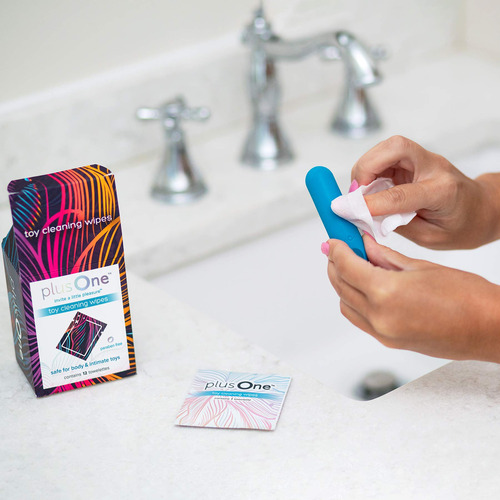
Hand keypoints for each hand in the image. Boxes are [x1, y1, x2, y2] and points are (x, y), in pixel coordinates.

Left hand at [324, 235, 499, 361]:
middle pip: (341, 286)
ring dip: (342, 284)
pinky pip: (358, 319)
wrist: (489, 328)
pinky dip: (353, 301)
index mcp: (386, 293)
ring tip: (352, 265)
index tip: (334, 240)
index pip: (346, 266)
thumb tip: (364, 245)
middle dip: (335, 264)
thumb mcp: (421, 266)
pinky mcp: (388, 342)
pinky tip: (363, 286)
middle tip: (339, 248)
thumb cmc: (467, 297)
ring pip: (346, 304)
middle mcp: (379, 317)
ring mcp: (382, 333)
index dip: (336, 250)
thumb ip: (385, 257)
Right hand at [351, 135, 499, 249]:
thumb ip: (397, 224)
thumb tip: (365, 215)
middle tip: (355, 192)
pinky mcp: (413, 158)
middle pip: (396, 147)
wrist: (480, 209)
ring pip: (388, 146)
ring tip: (360, 192)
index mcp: (443, 192)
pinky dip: (369, 169)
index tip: (348, 209)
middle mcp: (434, 168)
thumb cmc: (460, 226)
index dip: (371, 202)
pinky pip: (385, 154)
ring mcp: (424, 159)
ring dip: (365, 167)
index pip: (400, 194)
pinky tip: (368, 188)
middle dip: (366, 166)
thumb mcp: (430, 237)